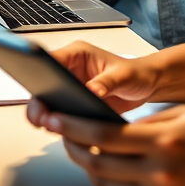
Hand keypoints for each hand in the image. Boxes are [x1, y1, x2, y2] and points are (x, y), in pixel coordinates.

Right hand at [26, 40, 160, 120]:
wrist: (147, 85)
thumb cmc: (136, 73)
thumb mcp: (124, 75)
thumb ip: (107, 82)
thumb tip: (91, 91)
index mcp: (77, 55)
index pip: (50, 60)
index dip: (39, 73)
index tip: (37, 88)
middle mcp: (69, 70)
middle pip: (42, 84)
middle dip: (38, 101)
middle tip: (41, 117)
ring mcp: (70, 88)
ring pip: (47, 101)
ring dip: (45, 114)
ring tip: (49, 126)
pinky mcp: (75, 104)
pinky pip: (60, 114)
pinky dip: (57, 123)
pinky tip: (62, 131)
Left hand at [42, 104, 184, 185]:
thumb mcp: (180, 114)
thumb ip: (141, 121)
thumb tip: (100, 125)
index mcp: (162, 142)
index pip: (103, 136)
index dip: (73, 127)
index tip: (54, 118)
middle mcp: (160, 174)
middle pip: (97, 164)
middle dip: (75, 147)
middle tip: (64, 134)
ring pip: (106, 185)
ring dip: (91, 168)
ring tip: (86, 151)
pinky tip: (112, 173)